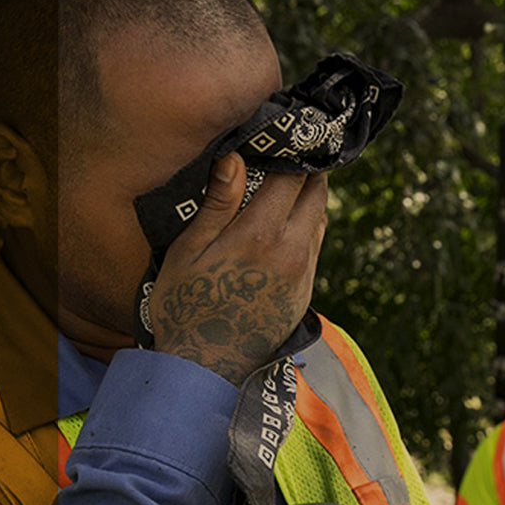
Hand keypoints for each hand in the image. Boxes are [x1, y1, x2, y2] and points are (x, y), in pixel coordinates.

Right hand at [151, 153, 328, 383]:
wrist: (204, 370)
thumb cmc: (184, 306)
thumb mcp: (188, 251)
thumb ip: (217, 203)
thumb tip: (235, 158)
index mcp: (261, 235)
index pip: (294, 176)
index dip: (292, 150)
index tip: (285, 134)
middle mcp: (292, 252)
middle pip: (317, 193)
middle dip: (308, 169)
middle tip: (291, 152)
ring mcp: (303, 275)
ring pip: (320, 219)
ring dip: (309, 198)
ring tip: (288, 181)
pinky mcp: (305, 293)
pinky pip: (314, 247)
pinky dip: (305, 226)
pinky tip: (283, 222)